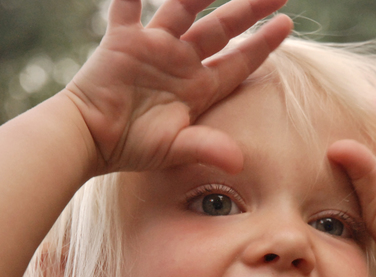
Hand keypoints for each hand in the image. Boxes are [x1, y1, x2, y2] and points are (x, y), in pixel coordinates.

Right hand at [65, 0, 292, 174]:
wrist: (88, 139)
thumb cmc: (132, 147)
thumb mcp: (174, 148)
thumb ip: (207, 148)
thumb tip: (240, 162)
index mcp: (199, 87)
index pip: (239, 61)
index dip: (264, 43)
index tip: (287, 24)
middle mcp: (181, 62)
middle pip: (222, 28)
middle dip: (248, 10)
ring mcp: (153, 47)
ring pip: (183, 7)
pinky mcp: (123, 40)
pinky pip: (129, 5)